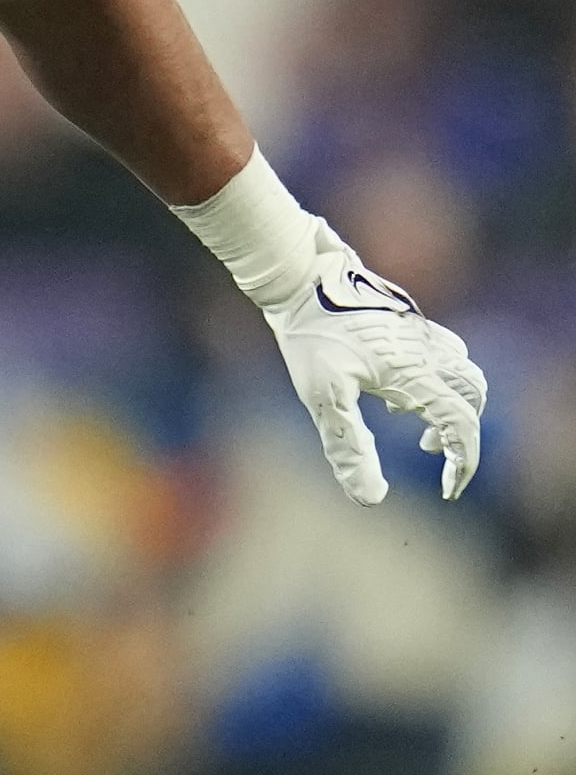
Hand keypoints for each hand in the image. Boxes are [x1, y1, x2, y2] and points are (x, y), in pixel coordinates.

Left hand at [262, 243, 486, 505]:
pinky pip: (442, 351)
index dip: (462, 462)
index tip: (447, 490)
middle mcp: (428, 350)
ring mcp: (420, 331)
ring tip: (411, 422)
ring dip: (452, 402)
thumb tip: (371, 498)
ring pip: (462, 370)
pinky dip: (436, 377)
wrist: (301, 276)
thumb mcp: (325, 397)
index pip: (460, 424)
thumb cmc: (311, 336)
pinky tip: (393, 386)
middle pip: (473, 395)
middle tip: (432, 453)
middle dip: (462, 430)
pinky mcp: (407, 318)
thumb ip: (349, 447)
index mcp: (415, 373)